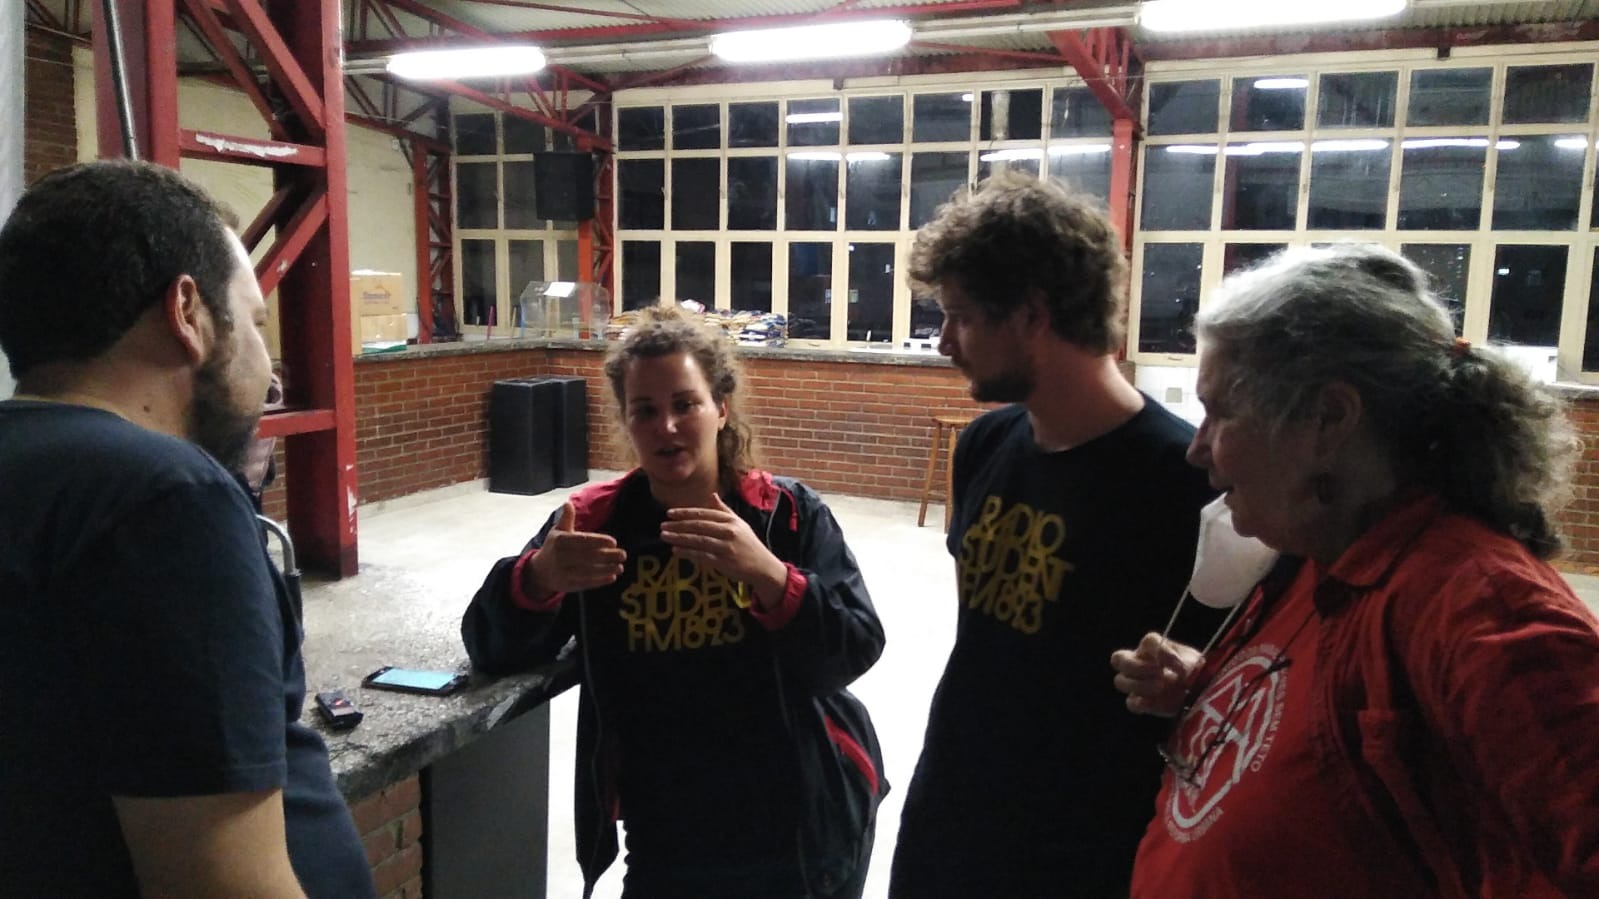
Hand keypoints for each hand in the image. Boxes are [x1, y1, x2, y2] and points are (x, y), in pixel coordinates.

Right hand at [525, 502, 625, 596]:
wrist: (540, 572)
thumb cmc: (553, 548)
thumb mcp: (557, 532)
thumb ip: (566, 518)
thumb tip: (568, 503)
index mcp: (560, 541)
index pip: (582, 540)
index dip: (599, 541)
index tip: (614, 542)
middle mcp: (561, 557)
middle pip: (588, 556)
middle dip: (608, 556)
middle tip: (623, 555)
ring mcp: (564, 572)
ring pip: (589, 571)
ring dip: (606, 569)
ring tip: (620, 567)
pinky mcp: (568, 585)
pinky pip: (586, 583)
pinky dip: (600, 581)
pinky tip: (612, 577)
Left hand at [660, 494, 787, 608]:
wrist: (762, 566)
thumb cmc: (748, 543)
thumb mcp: (739, 523)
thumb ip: (723, 510)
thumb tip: (711, 495)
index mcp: (731, 520)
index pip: (704, 514)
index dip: (685, 513)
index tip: (669, 513)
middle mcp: (729, 531)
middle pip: (699, 526)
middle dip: (678, 525)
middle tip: (663, 525)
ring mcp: (726, 547)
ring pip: (698, 540)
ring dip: (679, 538)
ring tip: (665, 536)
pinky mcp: (724, 562)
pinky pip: (702, 555)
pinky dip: (688, 552)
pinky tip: (676, 550)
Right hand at [1110, 632, 1204, 716]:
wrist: (1200, 693)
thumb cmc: (1195, 672)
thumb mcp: (1193, 661)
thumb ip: (1182, 662)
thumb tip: (1176, 668)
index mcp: (1152, 648)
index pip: (1148, 642)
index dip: (1162, 651)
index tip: (1179, 664)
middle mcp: (1139, 662)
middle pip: (1119, 658)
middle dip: (1137, 666)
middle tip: (1158, 672)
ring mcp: (1136, 683)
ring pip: (1120, 681)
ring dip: (1139, 684)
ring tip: (1160, 687)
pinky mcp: (1140, 702)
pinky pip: (1130, 702)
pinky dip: (1139, 703)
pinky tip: (1151, 702)